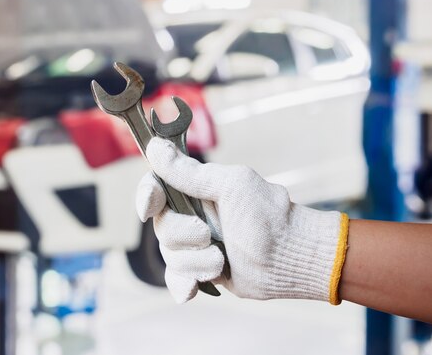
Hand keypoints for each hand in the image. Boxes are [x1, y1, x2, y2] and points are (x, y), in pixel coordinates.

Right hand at [136, 138, 348, 303]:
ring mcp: (194, 245)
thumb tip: (155, 147)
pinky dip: (183, 284)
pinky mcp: (201, 270)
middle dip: (183, 235)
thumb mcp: (230, 186)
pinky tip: (192, 290)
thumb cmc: (268, 215)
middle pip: (160, 226)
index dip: (146, 197)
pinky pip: (176, 279)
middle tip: (208, 235)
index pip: (155, 188)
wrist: (290, 258)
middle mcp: (190, 215)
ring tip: (221, 260)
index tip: (150, 206)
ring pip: (169, 255)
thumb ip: (189, 172)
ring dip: (194, 261)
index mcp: (194, 190)